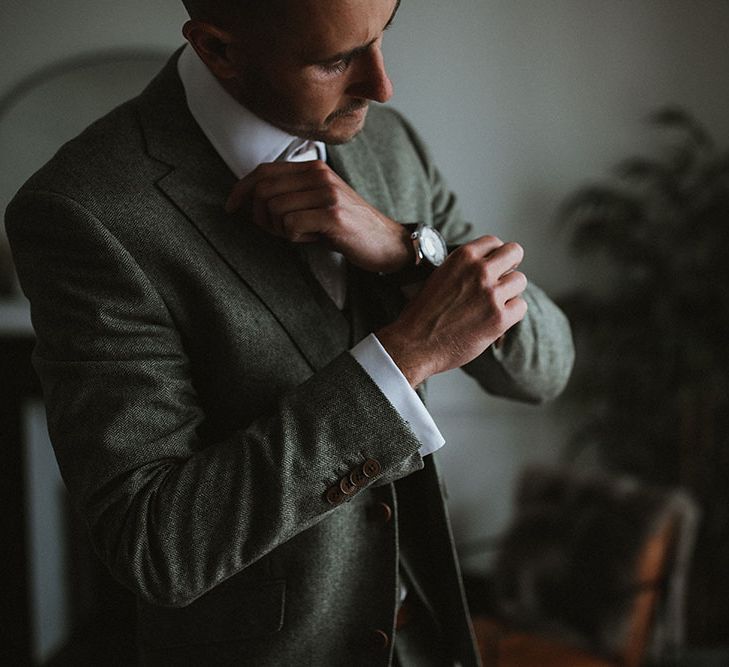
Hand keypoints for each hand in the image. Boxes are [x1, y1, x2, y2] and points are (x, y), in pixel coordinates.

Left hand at [226, 160, 411, 272]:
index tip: (231, 207)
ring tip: (300, 236)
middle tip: (276, 231)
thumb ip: (287, 195)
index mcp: (313, 168)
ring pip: (274, 210)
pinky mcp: (332, 215)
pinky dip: (294, 239)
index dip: (241, 189)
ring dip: (279, 230)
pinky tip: (313, 240)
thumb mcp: (316, 203)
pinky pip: (290, 227)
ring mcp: (327, 193)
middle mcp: (319, 174)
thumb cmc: (345, 227)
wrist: (386, 242)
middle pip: (264, 190)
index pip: (263, 170)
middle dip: (260, 216)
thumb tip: (246, 201)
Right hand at [377, 236, 527, 386]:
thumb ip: (462, 268)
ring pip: (520, 280)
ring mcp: (491, 294)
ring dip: (510, 292)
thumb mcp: (439, 276)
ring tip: (494, 304)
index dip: (496, 254)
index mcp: (462, 257)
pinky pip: (521, 306)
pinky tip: (495, 319)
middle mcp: (480, 271)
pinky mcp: (499, 318)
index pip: (494, 242)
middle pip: (515, 252)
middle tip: (503, 280)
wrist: (414, 344)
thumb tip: (485, 265)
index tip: (494, 266)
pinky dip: (511, 313)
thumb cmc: (422, 314)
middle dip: (511, 265)